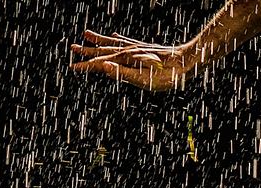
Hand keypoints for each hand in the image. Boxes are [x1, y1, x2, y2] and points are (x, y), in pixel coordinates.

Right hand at [70, 30, 201, 91]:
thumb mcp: (144, 79)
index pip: (101, 63)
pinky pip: (126, 41)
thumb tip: (101, 65)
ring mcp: (137, 48)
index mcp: (127, 60)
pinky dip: (116, 38)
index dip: (87, 66)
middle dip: (88, 50)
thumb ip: (122, 72)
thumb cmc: (168, 75)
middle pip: (104, 50)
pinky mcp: (145, 48)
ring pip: (113, 43)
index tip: (73, 68)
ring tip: (86, 35)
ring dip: (98, 40)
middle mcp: (130, 51)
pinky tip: (113, 34)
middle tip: (72, 48)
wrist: (187, 62)